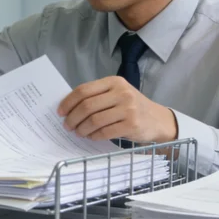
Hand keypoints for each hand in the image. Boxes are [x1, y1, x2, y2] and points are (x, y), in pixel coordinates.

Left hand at [57, 76, 177, 142]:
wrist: (158, 120)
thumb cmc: (132, 107)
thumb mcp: (117, 94)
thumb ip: (97, 97)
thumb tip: (69, 107)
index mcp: (114, 82)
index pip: (84, 90)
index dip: (68, 102)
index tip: (60, 112)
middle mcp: (121, 93)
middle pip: (87, 106)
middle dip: (72, 118)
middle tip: (67, 126)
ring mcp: (128, 109)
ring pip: (94, 120)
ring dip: (82, 129)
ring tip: (78, 132)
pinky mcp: (131, 125)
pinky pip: (104, 132)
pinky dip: (94, 136)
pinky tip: (91, 137)